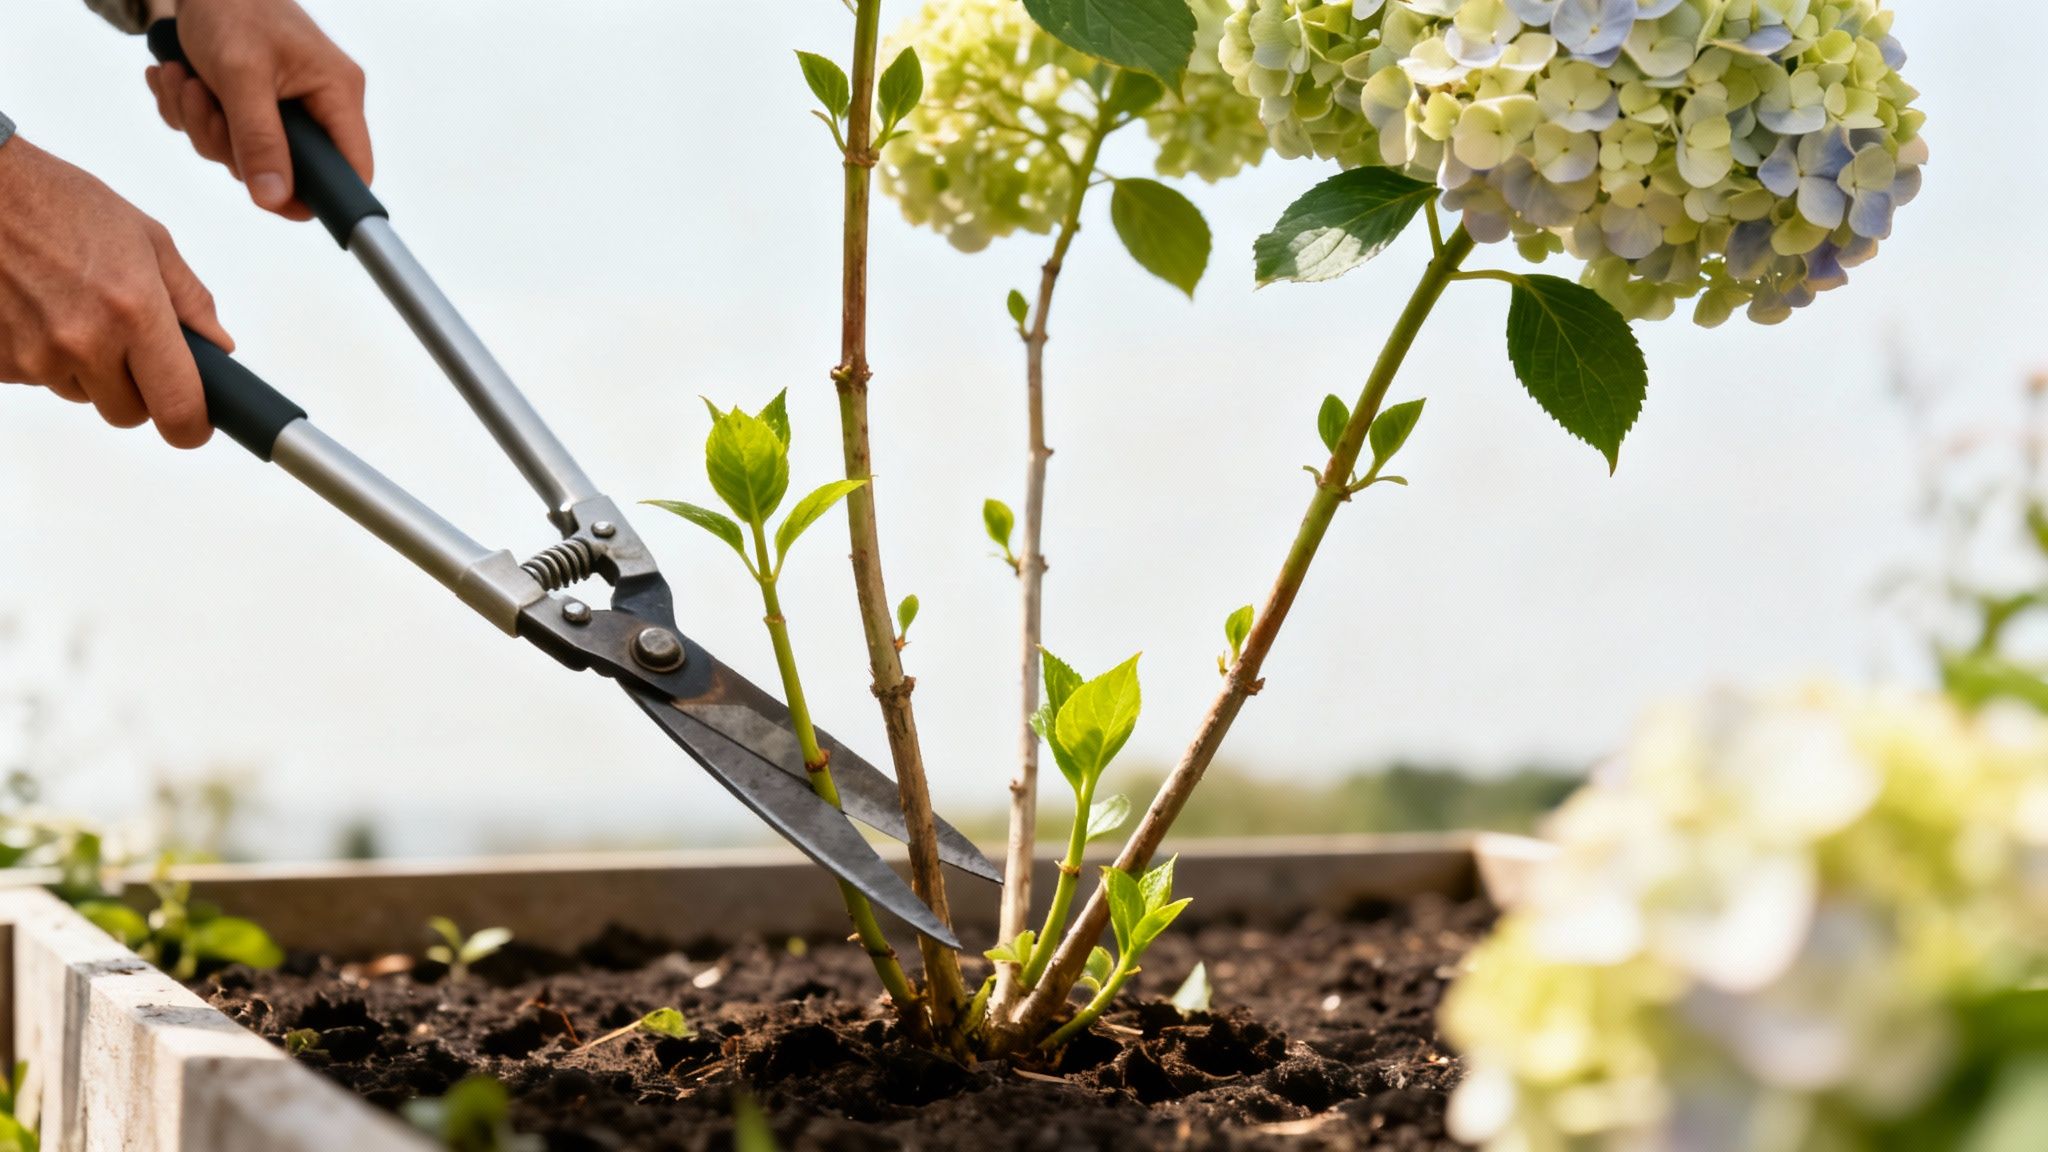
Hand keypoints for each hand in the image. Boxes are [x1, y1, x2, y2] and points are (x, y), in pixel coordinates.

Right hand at [0, 139, 231, 448]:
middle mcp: (84, 342)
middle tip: (127, 341)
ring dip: (87, 369)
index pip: (177, 408)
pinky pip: (38, 380)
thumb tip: (219, 348)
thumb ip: (190, 300)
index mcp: (134, 312)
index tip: (195, 424)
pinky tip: (38, 309)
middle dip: (137, 388)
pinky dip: (45, 356)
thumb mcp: (146, 238)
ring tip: (73, 308)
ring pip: (83, 395)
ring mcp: (34, 356)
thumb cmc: (60, 203)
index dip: (192, 426)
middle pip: (129, 412)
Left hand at [143, 0, 370, 218]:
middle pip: (285, 171)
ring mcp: (285, 108)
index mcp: (337, 96)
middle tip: (203, 101)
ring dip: (199, 122)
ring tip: (182, 78)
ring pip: (243, 156)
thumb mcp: (241, 75)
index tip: (268, 195)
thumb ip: (258, 140)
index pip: (352, 170)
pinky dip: (190, 112)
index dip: (318, 195)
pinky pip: (221, 136)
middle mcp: (319, 106)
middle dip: (227, 144)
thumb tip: (275, 201)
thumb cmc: (232, 7)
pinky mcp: (252, 105)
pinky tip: (178, 77)